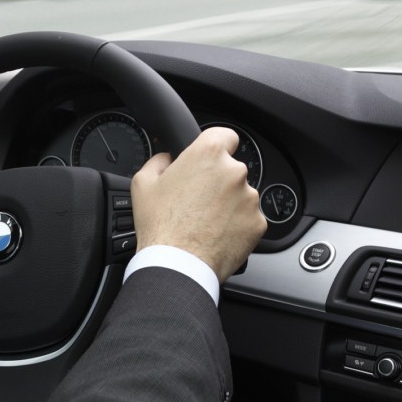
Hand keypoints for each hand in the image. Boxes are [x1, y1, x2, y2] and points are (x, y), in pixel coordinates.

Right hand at [132, 126, 265, 282]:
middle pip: (231, 169)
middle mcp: (234, 172)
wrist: (178, 265)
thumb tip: (167, 159)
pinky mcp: (257, 223)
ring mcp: (249, 198)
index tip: (212, 159)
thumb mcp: (143, 183)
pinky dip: (236, 226)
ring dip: (228, 205)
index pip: (225, 135)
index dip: (217, 146)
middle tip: (197, 201)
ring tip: (205, 223)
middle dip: (218, 182)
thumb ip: (159, 160)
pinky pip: (248, 219)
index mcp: (208, 154)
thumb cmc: (161, 226)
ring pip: (241, 196)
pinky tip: (216, 235)